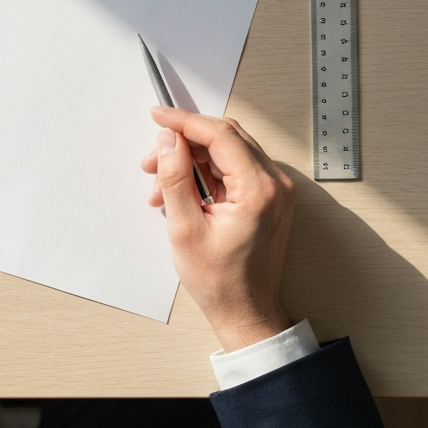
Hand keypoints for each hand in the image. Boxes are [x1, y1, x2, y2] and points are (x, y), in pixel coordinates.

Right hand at [141, 106, 296, 351]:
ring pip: (228, 152)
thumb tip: (167, 140)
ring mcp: (275, 190)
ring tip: (160, 185)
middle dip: (184, 142)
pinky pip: (234, 169)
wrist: (247, 312)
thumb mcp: (185, 228)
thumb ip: (175, 177)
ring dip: (192, 159)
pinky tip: (180, 191)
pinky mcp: (269, 197)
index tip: (157, 115)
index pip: (219, 135)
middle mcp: (275, 183)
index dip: (184, 121)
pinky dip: (205, 173)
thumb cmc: (220, 280)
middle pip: (225, 137)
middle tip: (152, 159)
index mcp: (259, 189)